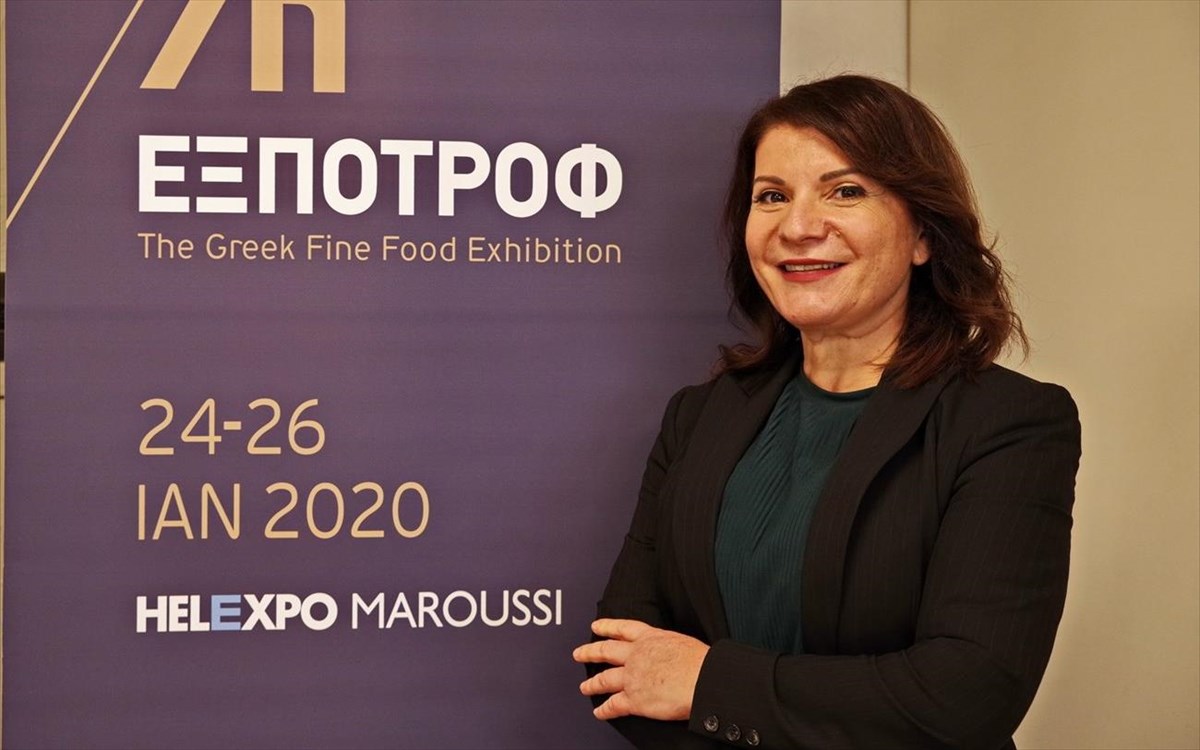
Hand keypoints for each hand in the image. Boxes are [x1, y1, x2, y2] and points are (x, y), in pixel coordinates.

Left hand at [572, 618, 709, 720]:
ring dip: (592, 684)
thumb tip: (670, 651)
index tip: (596, 626)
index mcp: (651, 638)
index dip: (607, 627)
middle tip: (579, 653)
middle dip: (590, 652)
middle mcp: (636, 655)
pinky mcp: (634, 699)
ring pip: (604, 679)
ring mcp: (632, 677)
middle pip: (606, 651)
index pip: (623, 629)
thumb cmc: (700, 662)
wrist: (702, 680)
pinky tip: (599, 712)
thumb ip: (668, 646)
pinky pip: (614, 706)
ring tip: (585, 687)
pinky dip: (604, 710)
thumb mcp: (682, 642)